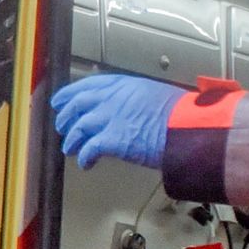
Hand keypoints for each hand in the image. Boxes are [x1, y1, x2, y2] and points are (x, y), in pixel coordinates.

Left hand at [53, 74, 183, 170]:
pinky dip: (84, 157)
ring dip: (72, 140)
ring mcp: (110, 118)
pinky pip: (88, 149)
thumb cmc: (178, 114)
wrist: (186, 127)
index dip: (70, 93)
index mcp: (124, 84)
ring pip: (78, 127)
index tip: (62, 100)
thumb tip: (127, 111)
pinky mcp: (112, 140)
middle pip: (78, 104)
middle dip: (66, 117)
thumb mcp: (153, 95)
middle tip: (62, 126)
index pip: (89, 85)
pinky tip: (86, 163)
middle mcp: (112, 98)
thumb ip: (134, 100)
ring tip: (70, 149)